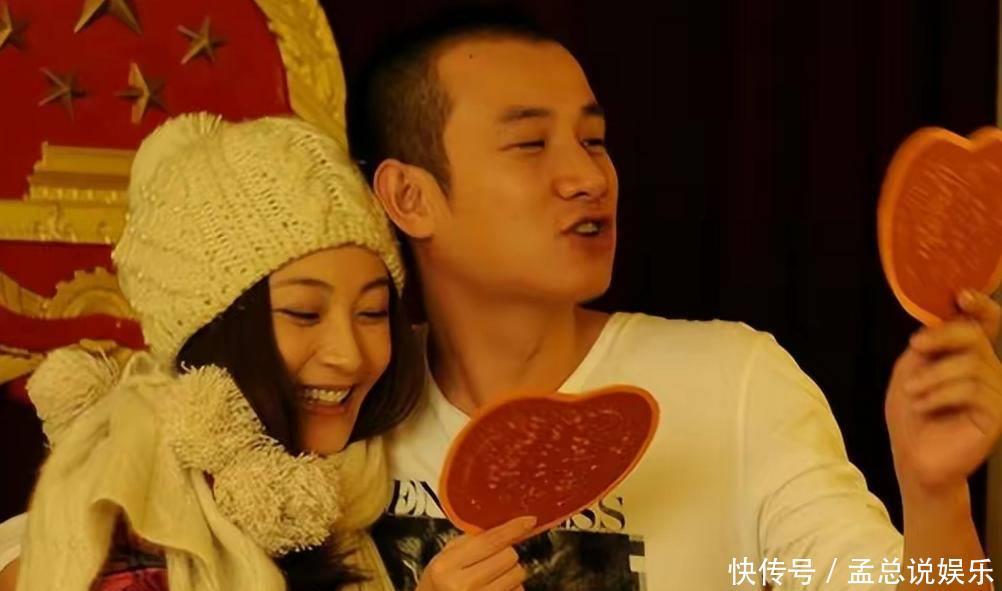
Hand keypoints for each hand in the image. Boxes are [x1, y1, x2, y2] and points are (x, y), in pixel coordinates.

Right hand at [416, 516, 535, 590]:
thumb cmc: (438, 582)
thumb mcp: (445, 556)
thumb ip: (471, 540)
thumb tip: (505, 527)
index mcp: (448, 565)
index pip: (489, 541)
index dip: (512, 529)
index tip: (528, 521)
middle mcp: (463, 585)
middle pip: (509, 556)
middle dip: (506, 553)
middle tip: (493, 558)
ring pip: (517, 575)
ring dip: (511, 572)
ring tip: (493, 576)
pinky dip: (512, 588)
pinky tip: (496, 588)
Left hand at [885, 290, 1001, 491]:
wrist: (914, 457)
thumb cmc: (912, 415)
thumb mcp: (910, 371)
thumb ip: (927, 346)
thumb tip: (938, 323)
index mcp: (968, 357)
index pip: (986, 325)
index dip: (980, 306)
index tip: (962, 295)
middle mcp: (988, 370)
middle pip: (975, 337)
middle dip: (942, 337)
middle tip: (917, 346)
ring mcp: (996, 392)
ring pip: (971, 365)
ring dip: (933, 377)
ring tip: (913, 393)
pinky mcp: (997, 414)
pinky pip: (973, 390)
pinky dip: (941, 394)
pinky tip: (925, 405)